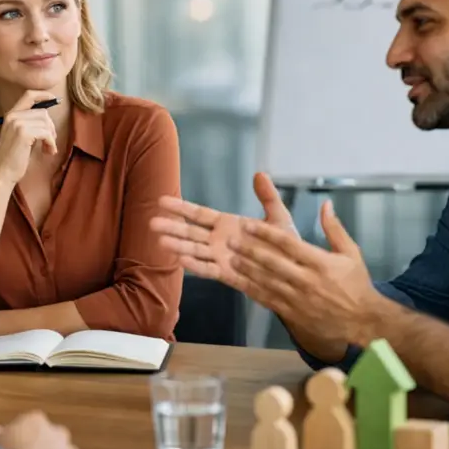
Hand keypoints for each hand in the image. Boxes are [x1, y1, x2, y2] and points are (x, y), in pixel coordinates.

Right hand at [0, 91, 58, 187]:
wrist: (2, 173)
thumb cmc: (13, 158)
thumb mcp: (20, 136)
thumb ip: (30, 123)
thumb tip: (48, 117)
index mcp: (11, 115)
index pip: (29, 95)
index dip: (43, 95)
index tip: (55, 99)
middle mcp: (13, 116)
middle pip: (43, 112)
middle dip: (51, 127)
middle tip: (50, 141)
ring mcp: (17, 123)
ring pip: (46, 122)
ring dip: (52, 137)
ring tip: (48, 149)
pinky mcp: (24, 133)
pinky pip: (46, 133)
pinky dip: (51, 143)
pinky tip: (48, 152)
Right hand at [148, 172, 297, 292]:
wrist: (296, 273)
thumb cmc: (286, 246)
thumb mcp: (278, 217)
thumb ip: (268, 197)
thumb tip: (259, 173)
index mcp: (227, 224)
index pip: (198, 214)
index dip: (181, 207)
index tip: (161, 201)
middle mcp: (219, 241)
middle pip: (190, 232)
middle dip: (172, 227)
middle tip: (152, 222)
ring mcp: (221, 258)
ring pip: (195, 250)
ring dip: (178, 246)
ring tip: (160, 242)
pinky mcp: (228, 274)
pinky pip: (209, 269)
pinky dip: (195, 266)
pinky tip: (181, 260)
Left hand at [228, 199, 380, 345]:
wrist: (361, 322)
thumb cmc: (356, 284)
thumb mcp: (351, 253)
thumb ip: (335, 229)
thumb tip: (325, 204)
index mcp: (321, 263)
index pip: (289, 244)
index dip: (266, 233)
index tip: (248, 223)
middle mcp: (307, 281)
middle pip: (273, 263)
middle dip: (250, 251)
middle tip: (231, 240)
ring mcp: (298, 299)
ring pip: (267, 282)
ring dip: (247, 270)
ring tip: (231, 258)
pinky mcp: (292, 313)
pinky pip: (268, 300)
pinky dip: (252, 290)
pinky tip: (239, 281)